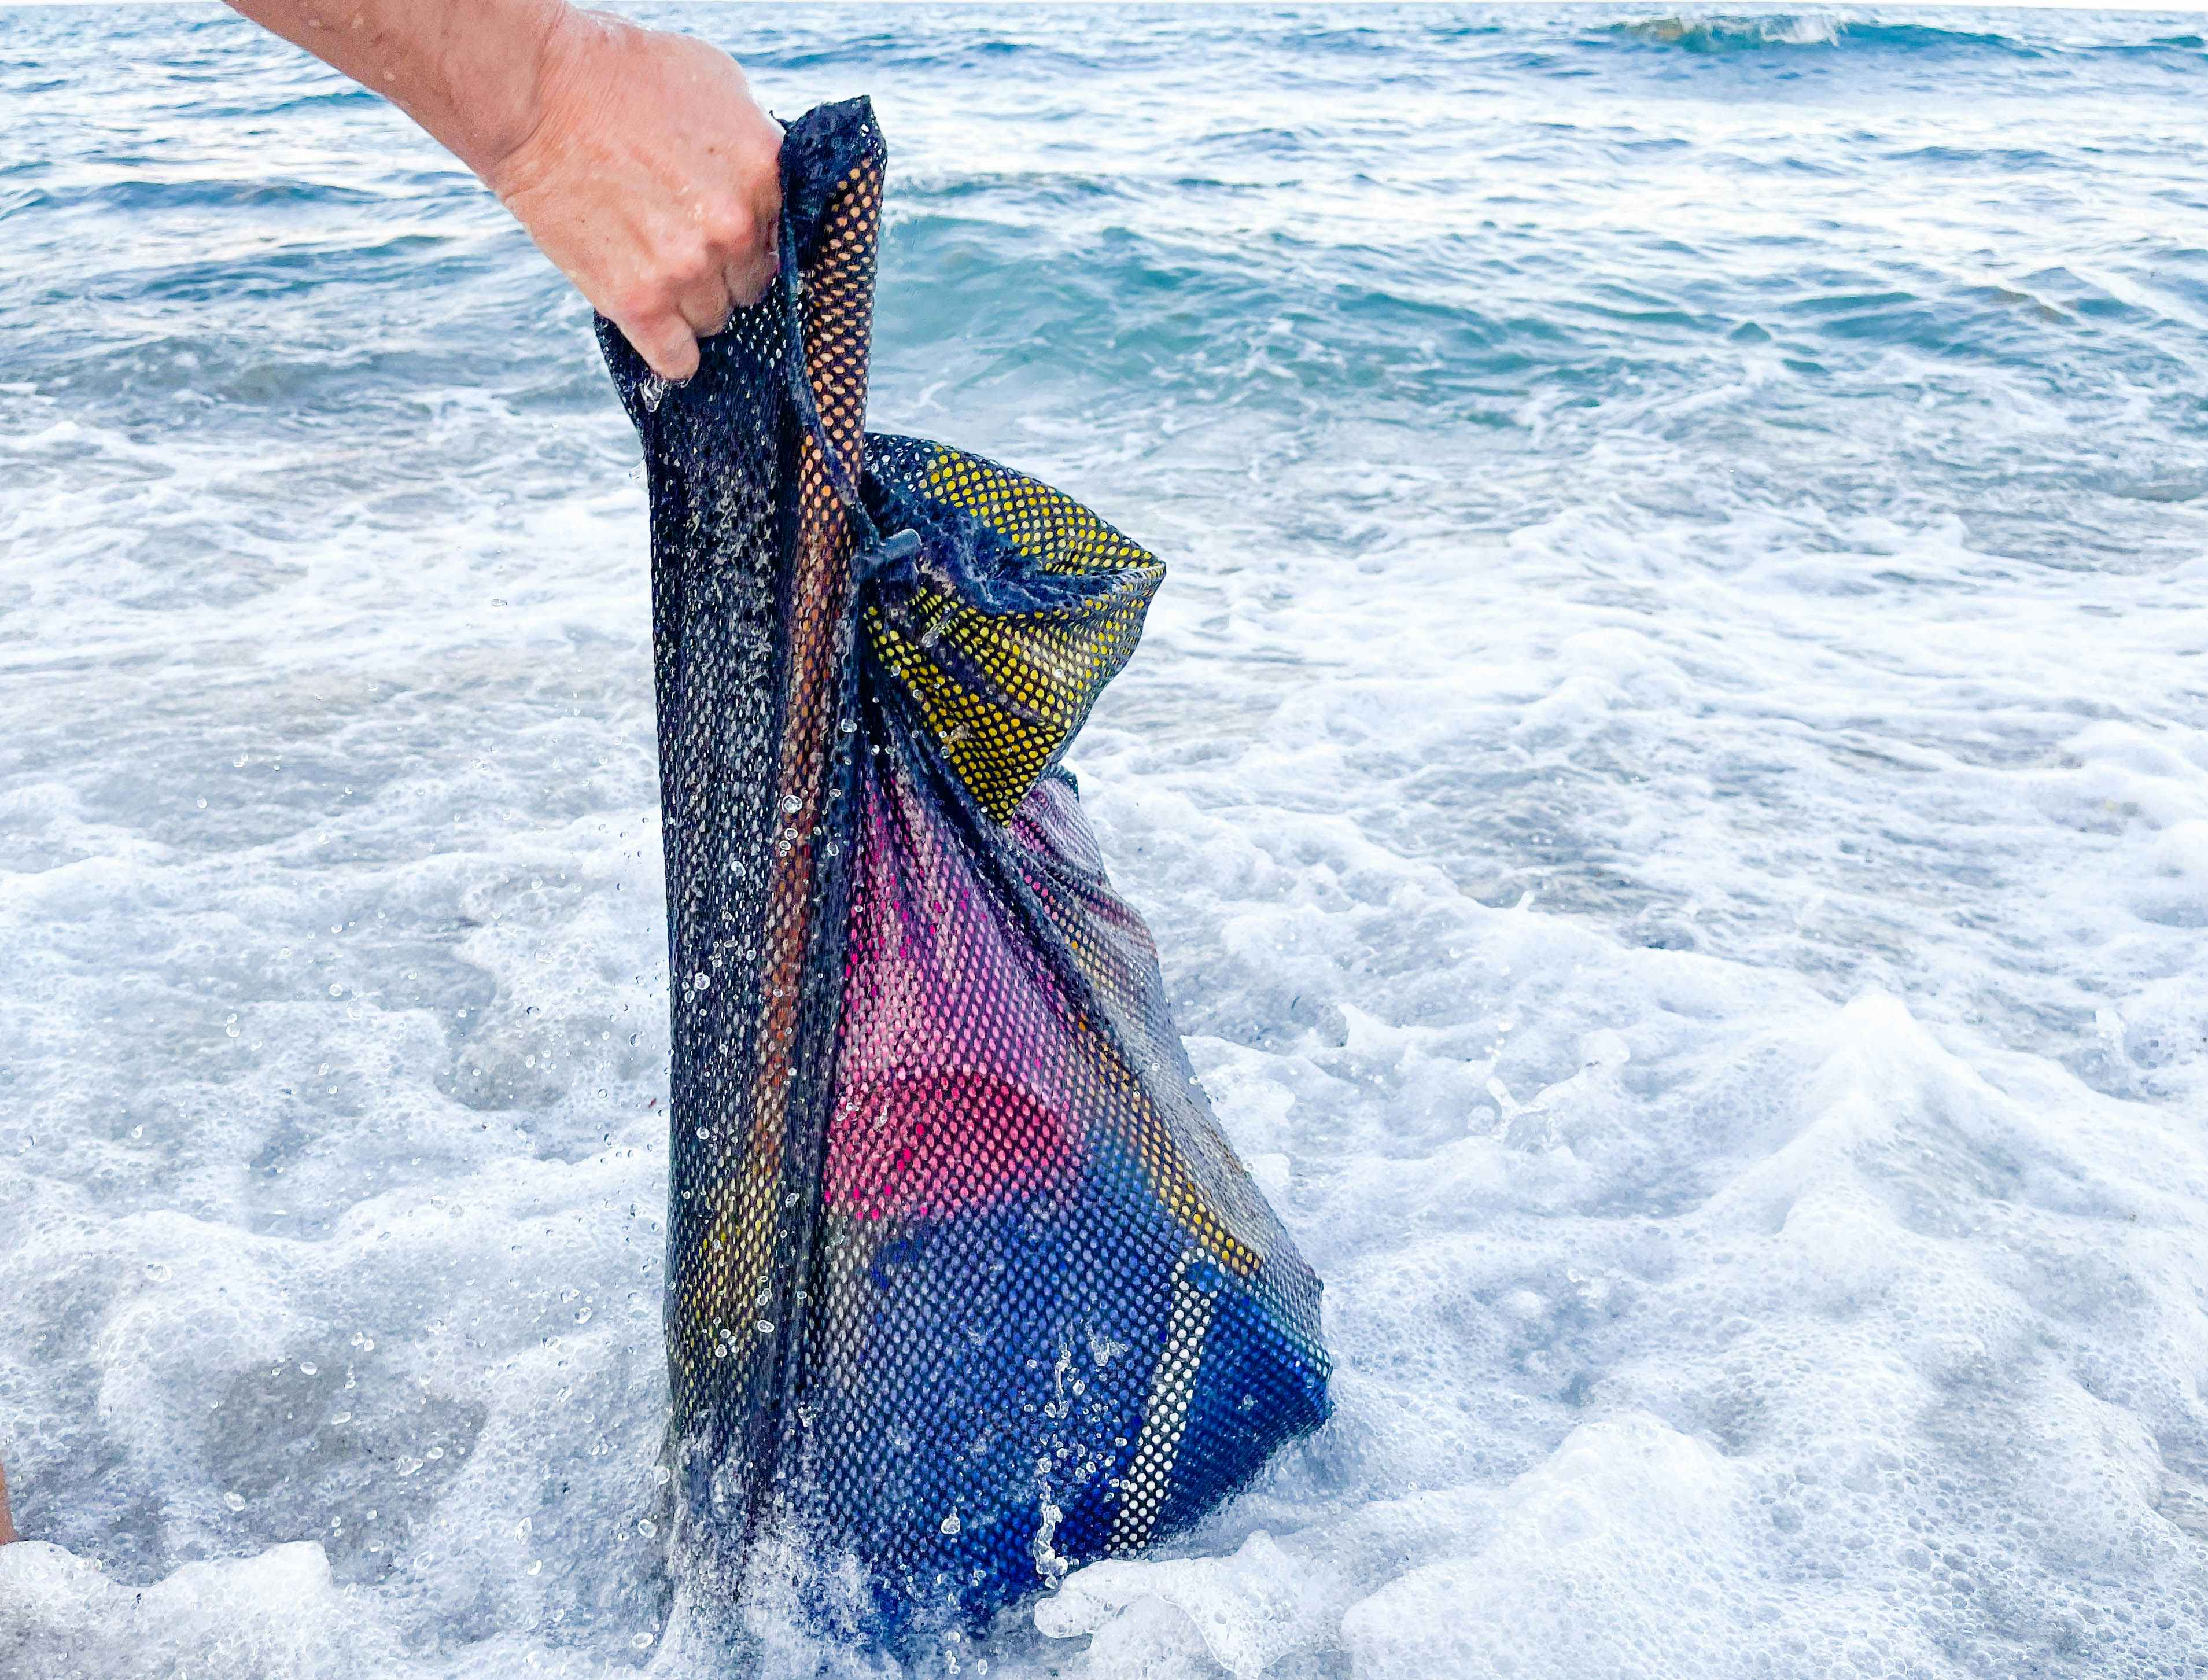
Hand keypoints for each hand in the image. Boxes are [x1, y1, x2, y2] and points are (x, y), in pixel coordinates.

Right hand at [486, 10, 782, 380]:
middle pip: (751, 285)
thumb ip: (755, 143)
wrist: (534, 94)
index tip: (723, 228)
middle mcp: (735, 229)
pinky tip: (658, 329)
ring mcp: (688, 270)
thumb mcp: (717, 84)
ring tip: (650, 264)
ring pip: (713, 319)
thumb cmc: (622, 75)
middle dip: (722, 269)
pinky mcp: (638, 302)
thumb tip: (769, 187)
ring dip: (689, 303)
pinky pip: (678, 360)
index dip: (753, 234)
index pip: (785, 237)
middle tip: (677, 239)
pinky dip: (672, 353)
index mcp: (765, 174)